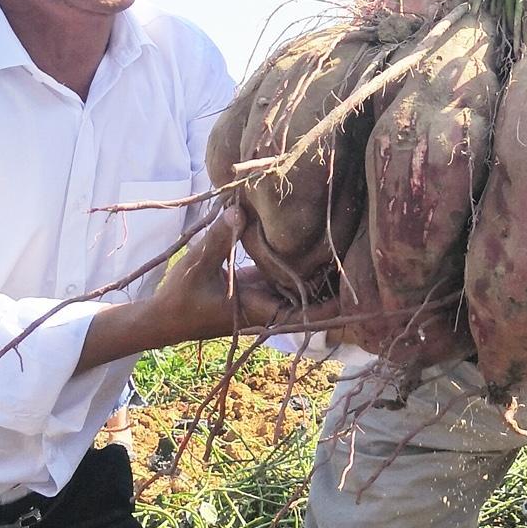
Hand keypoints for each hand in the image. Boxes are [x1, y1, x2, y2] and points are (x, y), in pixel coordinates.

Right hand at [145, 207, 343, 344]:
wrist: (163, 317)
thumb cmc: (180, 299)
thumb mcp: (197, 267)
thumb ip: (218, 239)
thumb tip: (239, 210)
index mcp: (259, 311)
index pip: (306, 315)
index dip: (332, 307)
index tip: (357, 293)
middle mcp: (266, 306)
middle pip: (310, 300)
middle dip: (334, 285)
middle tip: (363, 258)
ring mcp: (262, 296)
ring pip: (298, 286)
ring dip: (318, 272)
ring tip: (347, 245)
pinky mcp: (254, 285)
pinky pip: (282, 275)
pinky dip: (296, 263)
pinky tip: (314, 241)